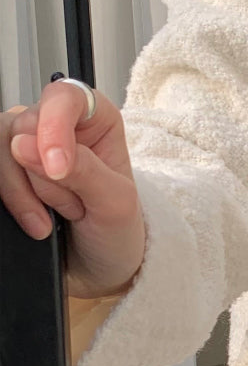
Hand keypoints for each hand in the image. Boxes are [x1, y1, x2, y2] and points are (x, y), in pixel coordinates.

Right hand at [2, 80, 145, 298]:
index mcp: (96, 119)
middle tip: (75, 206)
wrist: (100, 268)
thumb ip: (81, 169)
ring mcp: (28, 149)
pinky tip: (36, 221)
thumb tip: (27, 145)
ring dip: (27, 193)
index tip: (58, 168)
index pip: (63, 97)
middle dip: (46, 177)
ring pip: (2, 150)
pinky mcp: (9, 172)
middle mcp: (59, 126)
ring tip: (57, 218)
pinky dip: (11, 200)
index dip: (54, 127)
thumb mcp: (116, 202)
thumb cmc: (118, 230)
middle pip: (23, 127)